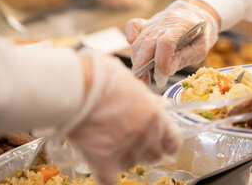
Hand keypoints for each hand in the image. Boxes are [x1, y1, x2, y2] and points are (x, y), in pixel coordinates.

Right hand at [54, 50, 181, 184]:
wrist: (78, 84)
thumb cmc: (102, 77)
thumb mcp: (133, 83)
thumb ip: (148, 99)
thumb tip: (160, 104)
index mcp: (155, 114)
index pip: (173, 141)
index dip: (168, 144)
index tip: (164, 145)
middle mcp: (145, 134)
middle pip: (154, 155)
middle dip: (145, 150)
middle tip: (131, 141)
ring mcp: (125, 149)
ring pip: (132, 165)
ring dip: (124, 158)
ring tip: (110, 144)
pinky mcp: (102, 160)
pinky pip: (110, 182)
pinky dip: (107, 179)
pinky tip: (103, 170)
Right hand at [125, 0, 218, 86]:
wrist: (197, 13)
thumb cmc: (201, 33)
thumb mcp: (201, 48)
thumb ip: (184, 57)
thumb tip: (166, 71)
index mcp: (183, 26)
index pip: (166, 43)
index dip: (161, 62)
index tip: (161, 78)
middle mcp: (165, 22)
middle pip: (148, 43)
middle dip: (143, 66)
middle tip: (145, 83)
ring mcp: (155, 21)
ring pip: (139, 40)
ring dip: (137, 61)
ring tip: (142, 77)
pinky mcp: (147, 22)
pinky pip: (133, 26)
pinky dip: (130, 38)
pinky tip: (134, 54)